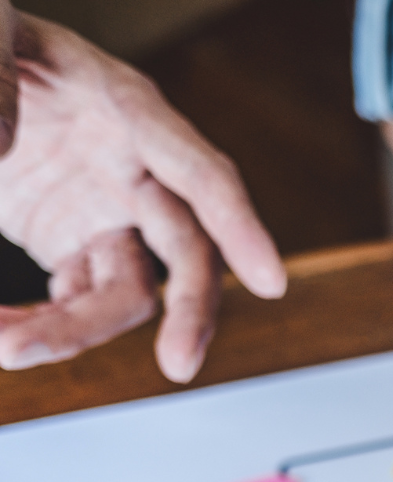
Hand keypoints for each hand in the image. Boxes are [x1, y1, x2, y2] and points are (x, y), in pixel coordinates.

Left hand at [0, 11, 283, 380]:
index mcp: (128, 111)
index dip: (242, 229)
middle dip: (188, 313)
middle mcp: (133, 171)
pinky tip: (2, 328)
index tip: (273, 281)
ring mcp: (104, 213)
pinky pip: (70, 301)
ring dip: (72, 332)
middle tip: (178, 366)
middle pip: (186, 255)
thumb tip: (7, 143)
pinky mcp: (67, 244)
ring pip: (124, 295)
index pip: (202, 175)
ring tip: (7, 344)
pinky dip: (39, 325)